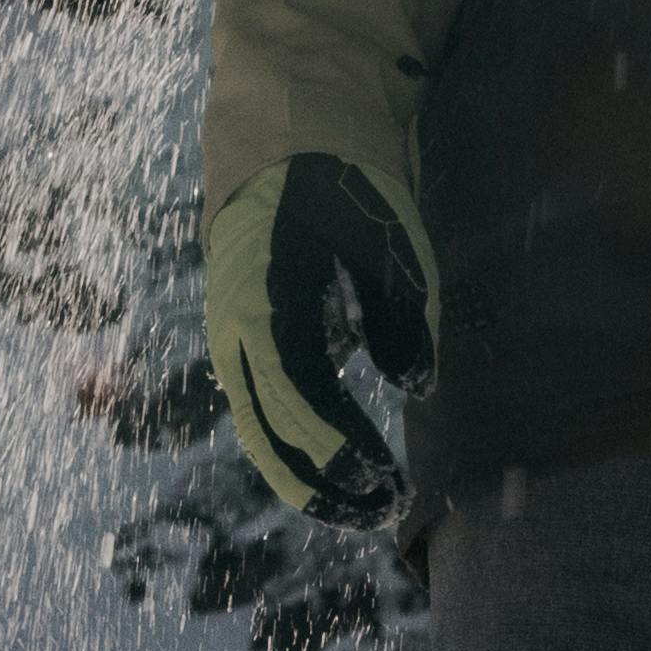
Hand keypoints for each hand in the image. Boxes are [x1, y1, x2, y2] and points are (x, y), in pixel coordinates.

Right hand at [205, 153, 436, 522]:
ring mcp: (232, 342)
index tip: (387, 481)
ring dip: (311, 476)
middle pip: (271, 435)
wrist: (282, 141)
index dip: (342, 450)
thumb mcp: (383, 238)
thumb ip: (400, 314)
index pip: (300, 402)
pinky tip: (341, 466)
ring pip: (261, 432)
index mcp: (264, 309)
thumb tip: (417, 387)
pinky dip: (298, 447)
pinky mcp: (244, 343)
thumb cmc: (338, 185)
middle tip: (386, 509)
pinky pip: (262, 411)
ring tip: (368, 503)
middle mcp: (235, 337)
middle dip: (327, 482)